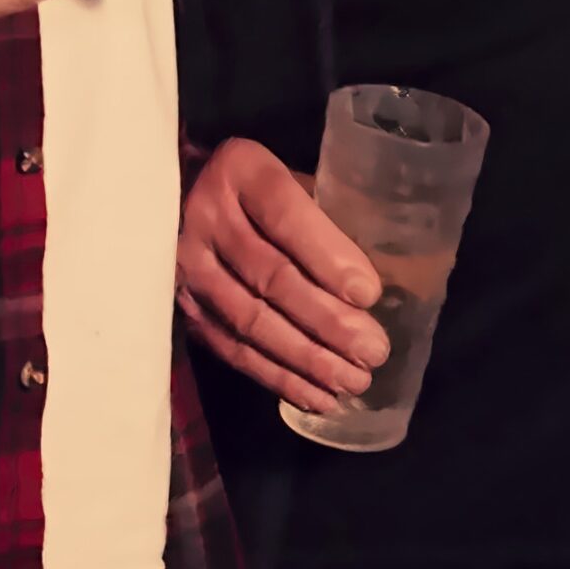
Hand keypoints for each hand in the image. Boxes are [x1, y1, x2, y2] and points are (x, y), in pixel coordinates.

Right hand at [176, 136, 387, 413]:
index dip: (328, 257)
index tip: (369, 295)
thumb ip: (326, 216)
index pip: (286, 216)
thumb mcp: (291, 177)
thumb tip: (391, 276)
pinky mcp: (183, 308)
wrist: (178, 196)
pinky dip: (277, 376)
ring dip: (307, 358)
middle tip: (373, 350)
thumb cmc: (258, 189)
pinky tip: (317, 396)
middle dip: (327, 321)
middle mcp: (205, 218)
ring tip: (353, 382)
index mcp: (241, 171)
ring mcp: (185, 267)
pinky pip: (232, 349)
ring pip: (251, 321)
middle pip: (271, 276)